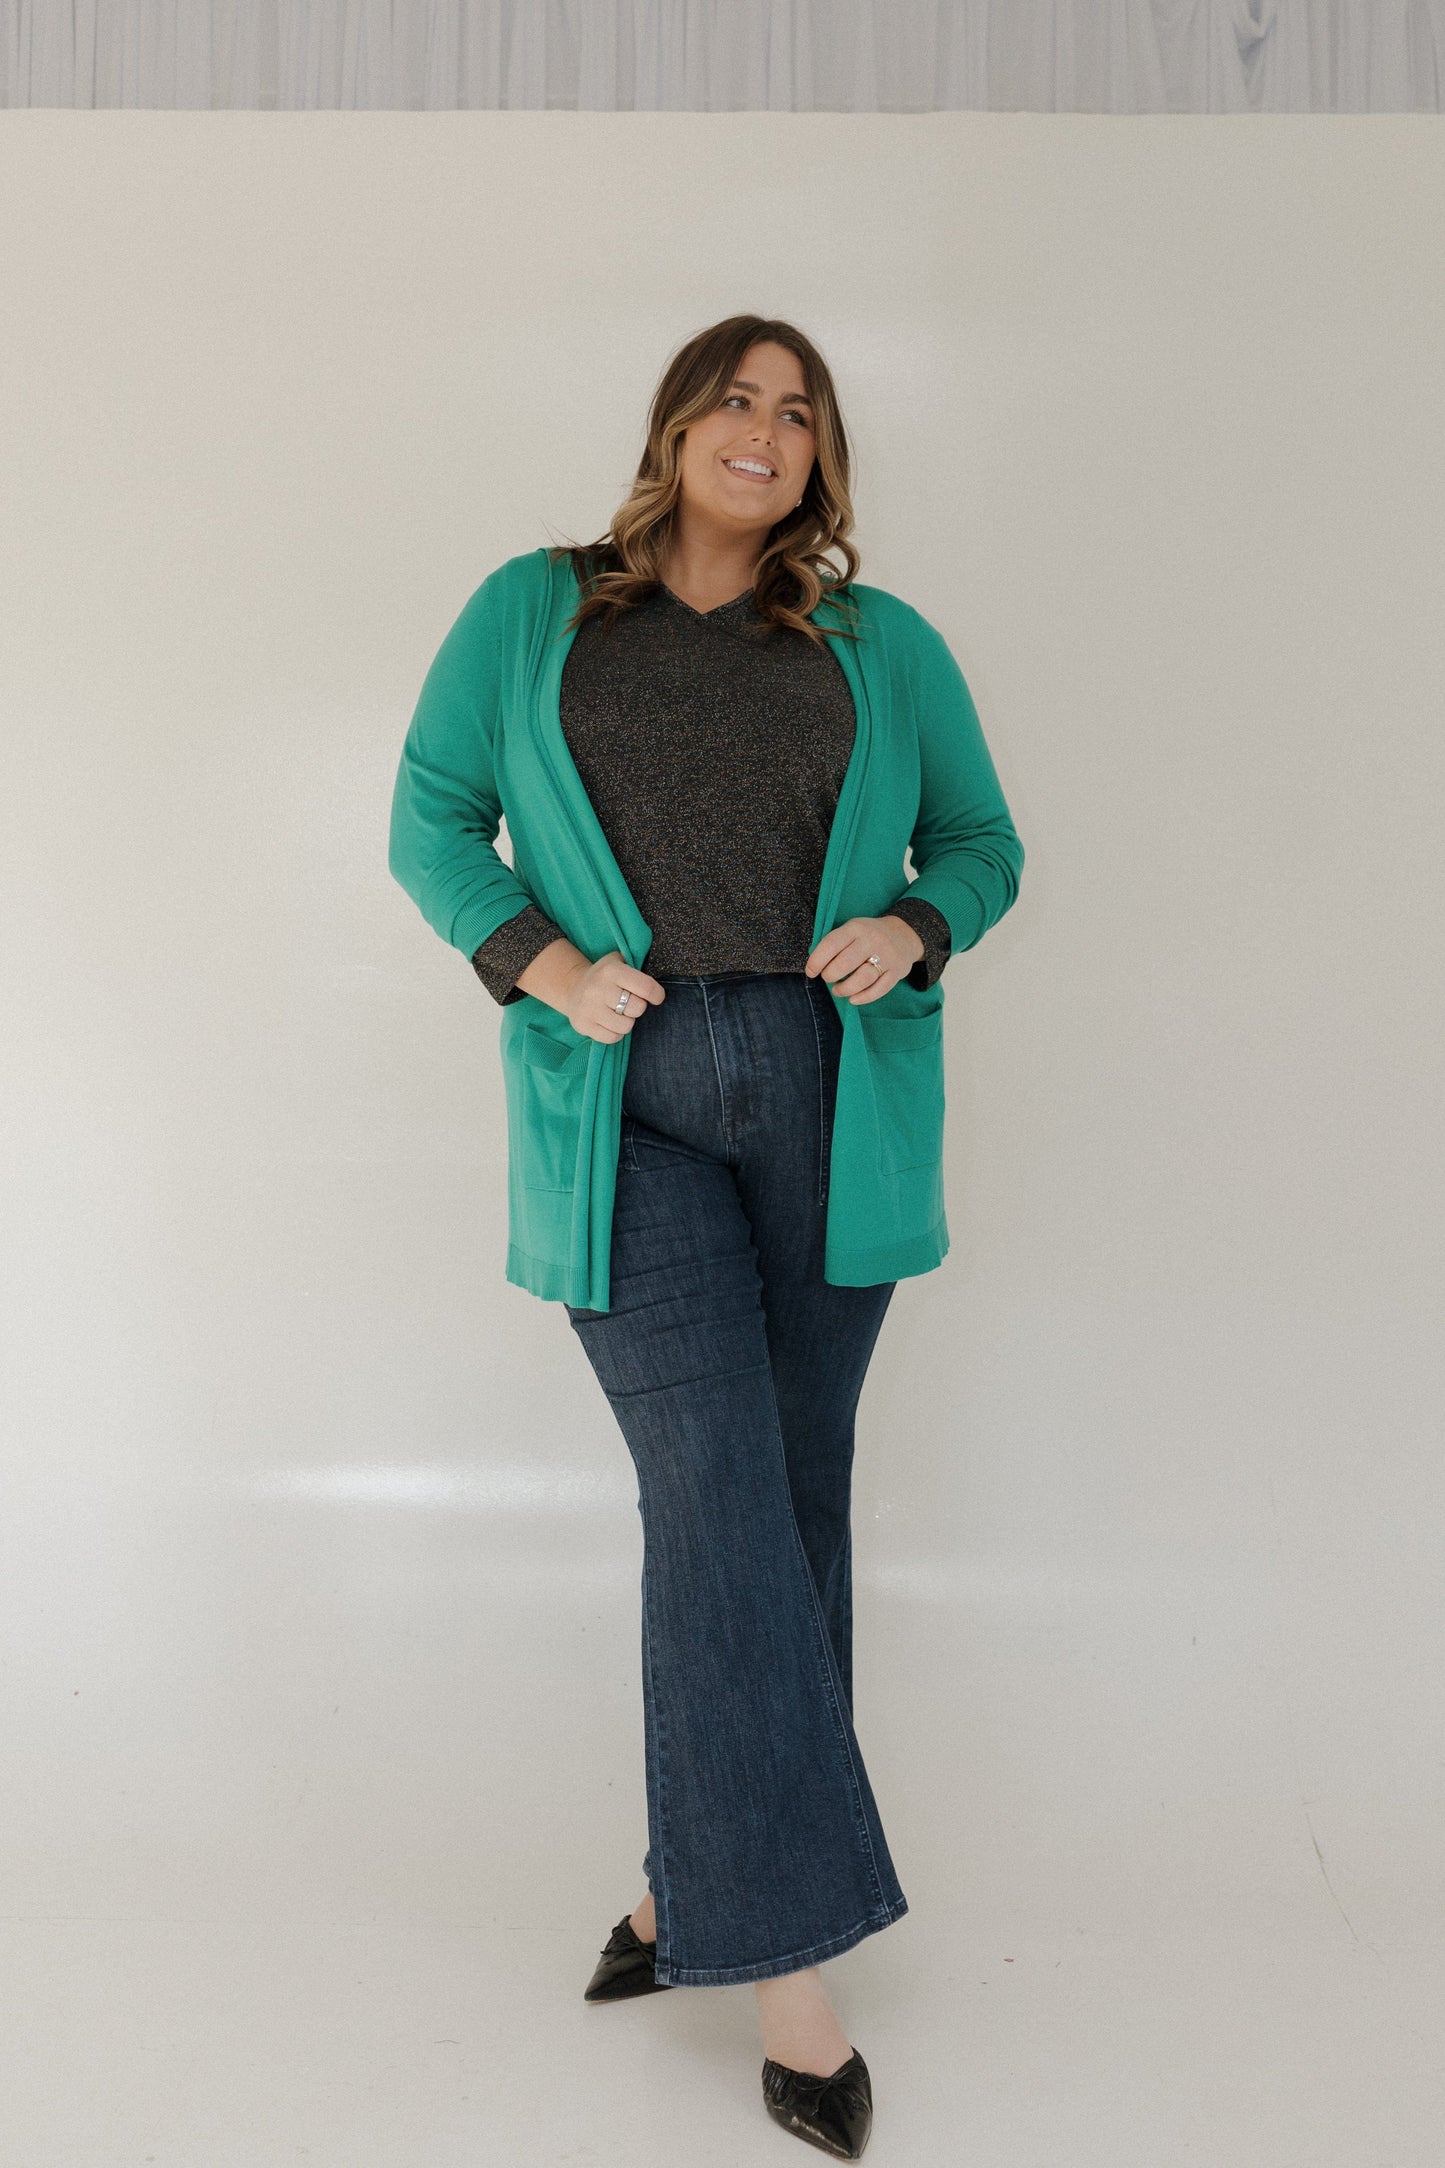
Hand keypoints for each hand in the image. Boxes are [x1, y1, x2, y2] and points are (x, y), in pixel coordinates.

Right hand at [557, 946, 666, 1043]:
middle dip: (638, 1008)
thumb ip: (638, 969)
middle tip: (629, 1004)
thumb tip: (657, 986)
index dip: (656, 995)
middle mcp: (599, 988)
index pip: (646, 987)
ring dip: (627, 1022)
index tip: (656, 997)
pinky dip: (615, 1033)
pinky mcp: (583, 1025)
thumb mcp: (619, 962)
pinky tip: (609, 1022)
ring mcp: (589, 1008)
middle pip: (637, 1008)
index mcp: (612, 971)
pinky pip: (612, 1038)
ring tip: (619, 1013)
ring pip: (626, 1026)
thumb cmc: (605, 976)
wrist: (573, 986)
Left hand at [804, 915, 923, 1004]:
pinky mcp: (897, 971)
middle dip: (830, 975)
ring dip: (845, 989)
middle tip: (828, 978)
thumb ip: (835, 944)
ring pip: (862, 979)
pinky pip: (879, 989)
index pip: (831, 944)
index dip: (817, 961)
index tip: (811, 972)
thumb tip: (814, 966)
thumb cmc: (868, 935)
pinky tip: (853, 998)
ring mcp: (887, 956)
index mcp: (856, 928)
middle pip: (845, 963)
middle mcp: (872, 940)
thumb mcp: (852, 929)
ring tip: (838, 991)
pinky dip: (863, 997)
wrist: (904, 934)